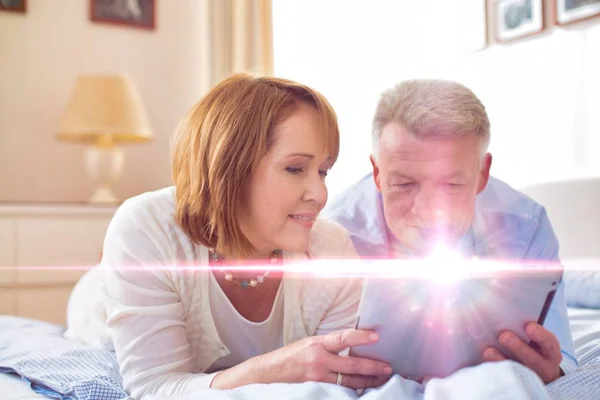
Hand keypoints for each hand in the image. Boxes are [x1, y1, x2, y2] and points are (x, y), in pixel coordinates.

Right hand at [211, 329, 392, 389]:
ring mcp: (318, 378)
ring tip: (380, 380)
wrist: (267, 374)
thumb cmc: (290, 357)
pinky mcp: (316, 390)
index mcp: (317, 344)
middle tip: (387, 368)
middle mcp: (318, 360)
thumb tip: (352, 346)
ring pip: (349, 382)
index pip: (343, 337)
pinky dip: (352, 392)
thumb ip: (328, 346)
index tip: (377, 336)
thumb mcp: (308, 344)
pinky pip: (339, 392)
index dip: (361, 336)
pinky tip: (363, 391)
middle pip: (352, 365)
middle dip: (372, 367)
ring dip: (367, 382)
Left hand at [483, 322, 562, 383]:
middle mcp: (544, 367)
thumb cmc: (531, 346)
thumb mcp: (535, 339)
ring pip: (518, 372)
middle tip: (504, 336)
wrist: (536, 372)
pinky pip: (505, 379)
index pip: (550, 344)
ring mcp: (529, 378)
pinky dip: (494, 370)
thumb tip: (506, 306)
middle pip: (534, 360)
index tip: (529, 326)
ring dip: (502, 361)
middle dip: (518, 347)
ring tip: (488, 351)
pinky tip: (483, 361)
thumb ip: (525, 328)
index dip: (541, 336)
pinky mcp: (516, 384)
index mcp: (550, 352)